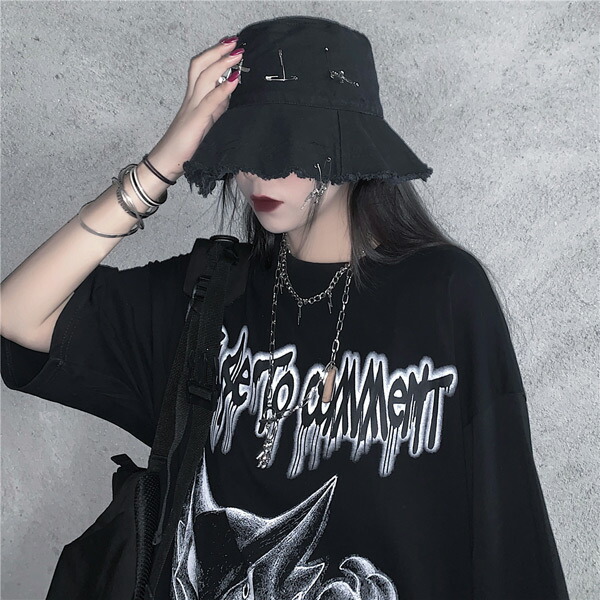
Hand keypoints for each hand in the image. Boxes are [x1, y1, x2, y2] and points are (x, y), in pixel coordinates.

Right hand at [146, 39, 241, 180]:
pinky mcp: (196, 121)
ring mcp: (192, 108)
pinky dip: (223, 88)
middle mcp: (191, 99)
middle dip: (217, 51)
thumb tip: (229, 94)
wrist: (166, 162)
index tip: (230, 46)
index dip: (214, 55)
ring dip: (221, 62)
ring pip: (203, 76)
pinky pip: (210, 101)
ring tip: (237, 53)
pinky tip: (235, 79)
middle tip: (234, 41)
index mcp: (193, 99)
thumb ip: (216, 108)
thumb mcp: (206, 123)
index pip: (201, 69)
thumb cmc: (185, 146)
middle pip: (199, 65)